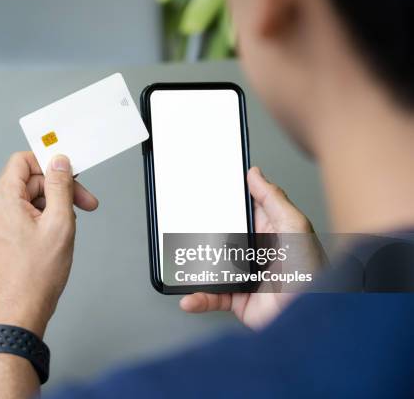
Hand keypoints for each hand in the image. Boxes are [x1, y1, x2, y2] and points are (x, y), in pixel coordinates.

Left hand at [0, 151, 97, 336]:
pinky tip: (52, 237)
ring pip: (25, 201)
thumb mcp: (59, 223)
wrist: (19, 313)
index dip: (49, 164)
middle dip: (57, 191)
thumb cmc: (35, 277)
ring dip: (50, 208)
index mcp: (2, 200)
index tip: (69, 174)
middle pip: (28, 183)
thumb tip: (59, 162)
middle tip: (83, 205)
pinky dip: (38, 221)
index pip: (22, 162)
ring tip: (66, 229)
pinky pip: (18, 217)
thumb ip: (60, 186)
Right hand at [179, 166, 315, 328]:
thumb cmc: (312, 274)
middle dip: (200, 233)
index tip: (203, 188)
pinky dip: (197, 298)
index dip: (225, 200)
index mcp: (270, 231)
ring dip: (193, 267)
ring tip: (177, 263)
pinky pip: (211, 296)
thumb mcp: (295, 228)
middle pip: (220, 236)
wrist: (308, 317)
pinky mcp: (237, 299)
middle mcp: (256, 252)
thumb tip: (255, 174)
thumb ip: (273, 199)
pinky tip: (188, 297)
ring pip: (210, 266)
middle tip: (179, 225)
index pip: (242, 210)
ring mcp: (244, 276)